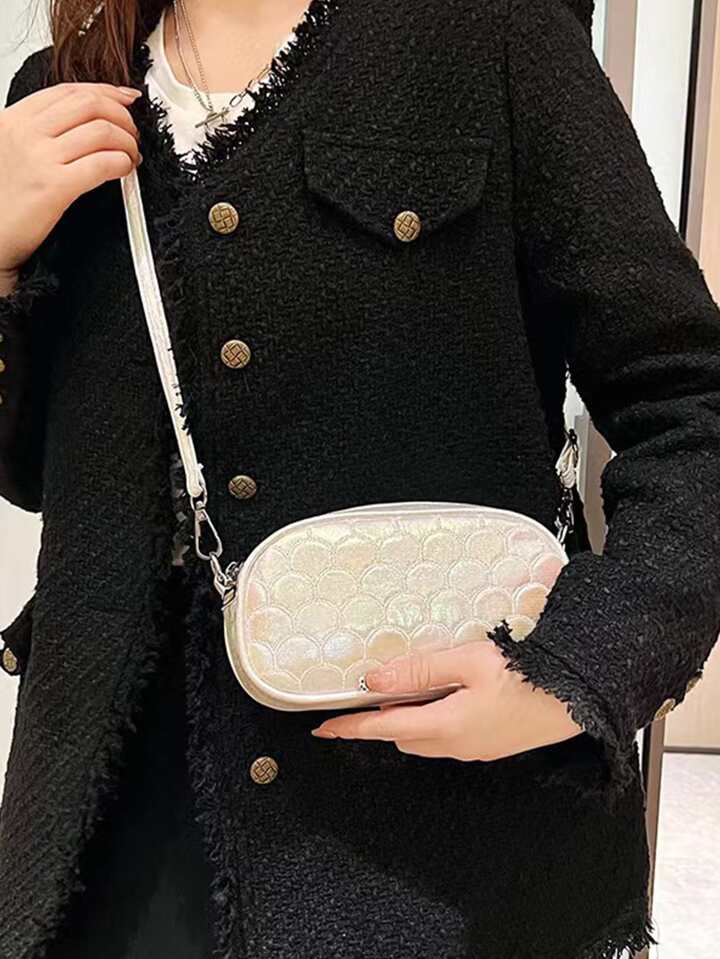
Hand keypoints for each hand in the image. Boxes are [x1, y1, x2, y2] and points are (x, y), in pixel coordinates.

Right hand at [0, 81, 142, 274]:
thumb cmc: (5, 199)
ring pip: (102, 131)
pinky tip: (125, 171)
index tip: (127, 99)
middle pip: (90, 105)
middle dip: (123, 117)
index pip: (70, 90)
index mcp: (15, 118)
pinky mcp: (55, 186)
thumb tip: (89, 119)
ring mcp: (40, 157)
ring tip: (131, 157)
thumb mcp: (13, 149)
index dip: (106, 92)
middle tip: (132, 135)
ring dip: (128, 143)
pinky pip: (103, 163)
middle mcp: (26, 132)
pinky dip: (123, 163)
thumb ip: (42, 131)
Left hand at [311, 640, 583, 760]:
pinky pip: (447, 738)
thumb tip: (373, 681)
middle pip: (401, 735)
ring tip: (406, 691)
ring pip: (424, 738)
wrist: (578, 697)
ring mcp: (474, 749)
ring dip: (408, 719)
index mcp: (444, 726)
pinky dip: (432, 721)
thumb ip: (418, 671)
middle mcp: (455, 745)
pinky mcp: (490, 745)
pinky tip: (444, 698)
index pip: (381, 728)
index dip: (350, 727)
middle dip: (380, 719)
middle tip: (369, 695)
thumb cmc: (526, 677)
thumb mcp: (466, 663)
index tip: (323, 728)